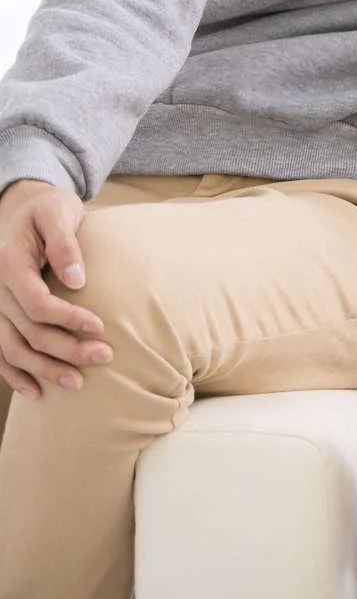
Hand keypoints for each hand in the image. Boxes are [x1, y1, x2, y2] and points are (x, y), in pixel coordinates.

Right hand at [0, 179, 107, 398]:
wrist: (21, 208)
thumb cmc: (47, 209)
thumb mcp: (58, 213)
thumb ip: (65, 245)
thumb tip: (77, 280)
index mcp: (9, 264)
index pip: (37, 303)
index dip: (68, 319)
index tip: (101, 326)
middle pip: (28, 331)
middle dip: (67, 348)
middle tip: (105, 356)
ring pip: (12, 348)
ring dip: (44, 369)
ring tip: (78, 382)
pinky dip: (15, 374)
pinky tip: (36, 391)